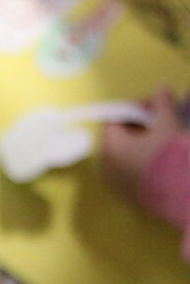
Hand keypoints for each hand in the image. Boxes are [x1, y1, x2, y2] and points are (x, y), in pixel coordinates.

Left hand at [101, 87, 182, 203]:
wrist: (179, 195)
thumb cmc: (168, 156)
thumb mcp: (166, 125)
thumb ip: (161, 105)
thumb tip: (161, 88)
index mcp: (110, 147)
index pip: (114, 120)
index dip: (135, 110)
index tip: (155, 108)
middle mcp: (106, 166)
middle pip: (118, 138)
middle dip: (139, 127)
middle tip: (162, 122)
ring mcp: (115, 183)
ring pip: (124, 155)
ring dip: (141, 144)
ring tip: (164, 140)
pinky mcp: (126, 195)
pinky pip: (129, 172)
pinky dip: (142, 162)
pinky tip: (162, 161)